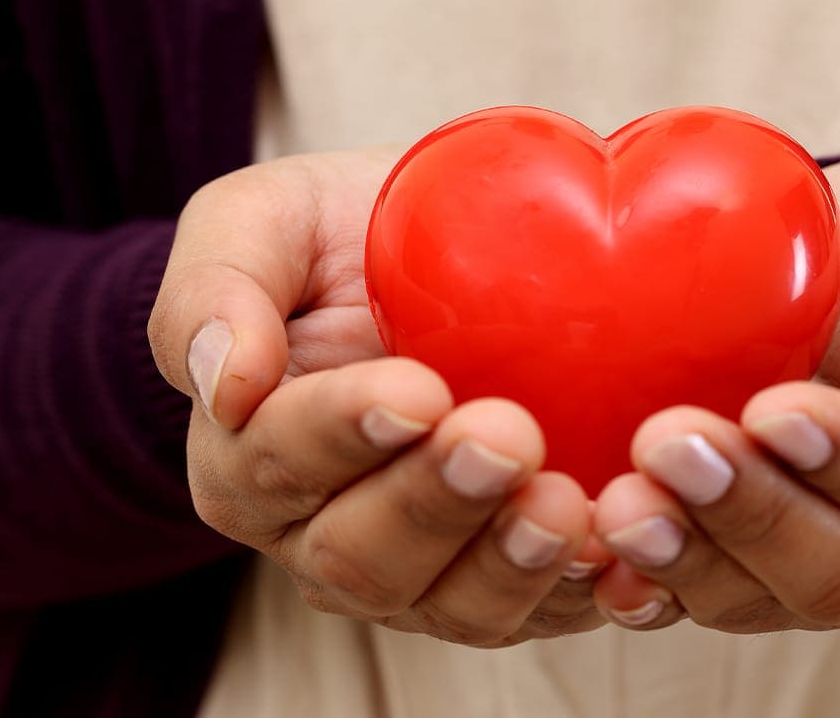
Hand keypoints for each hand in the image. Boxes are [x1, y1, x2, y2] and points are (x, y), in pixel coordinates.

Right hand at [149, 150, 605, 645]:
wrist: (446, 255)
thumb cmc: (347, 238)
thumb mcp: (264, 223)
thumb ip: (216, 287)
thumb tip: (225, 382)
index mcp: (253, 456)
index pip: (279, 464)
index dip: (342, 435)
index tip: (415, 391)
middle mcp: (327, 534)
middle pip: (362, 557)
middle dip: (436, 504)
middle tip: (506, 437)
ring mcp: (423, 571)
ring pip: (452, 607)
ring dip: (509, 564)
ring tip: (565, 504)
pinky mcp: (511, 580)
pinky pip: (543, 615)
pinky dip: (584, 595)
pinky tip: (623, 558)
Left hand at [589, 151, 839, 630]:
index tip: (778, 409)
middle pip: (839, 568)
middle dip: (751, 512)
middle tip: (670, 441)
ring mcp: (811, 560)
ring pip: (758, 596)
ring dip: (686, 555)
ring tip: (620, 502)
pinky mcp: (734, 557)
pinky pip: (691, 596)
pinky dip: (644, 586)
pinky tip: (600, 560)